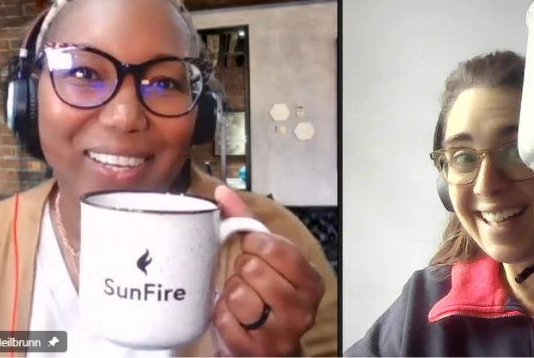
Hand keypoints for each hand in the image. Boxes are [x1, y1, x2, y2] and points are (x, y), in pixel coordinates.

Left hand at [211, 186, 325, 357]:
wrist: (273, 347)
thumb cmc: (271, 296)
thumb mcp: (270, 259)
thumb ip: (248, 224)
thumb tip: (222, 191)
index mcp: (312, 282)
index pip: (279, 250)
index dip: (256, 243)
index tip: (251, 246)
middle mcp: (301, 310)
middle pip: (254, 270)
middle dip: (242, 270)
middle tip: (248, 277)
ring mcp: (279, 334)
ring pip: (237, 294)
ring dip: (231, 293)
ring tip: (241, 297)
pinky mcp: (255, 351)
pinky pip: (224, 319)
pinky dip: (222, 314)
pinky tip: (233, 315)